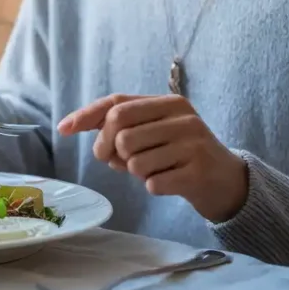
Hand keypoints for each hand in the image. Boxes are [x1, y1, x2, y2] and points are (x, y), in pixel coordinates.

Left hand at [57, 94, 247, 222]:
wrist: (225, 180)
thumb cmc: (178, 153)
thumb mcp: (153, 132)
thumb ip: (119, 127)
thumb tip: (72, 126)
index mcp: (169, 103)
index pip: (117, 103)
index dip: (87, 115)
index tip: (63, 129)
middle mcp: (182, 118)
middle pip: (121, 132)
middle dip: (108, 150)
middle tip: (115, 161)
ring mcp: (192, 144)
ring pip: (134, 161)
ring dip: (135, 172)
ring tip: (154, 169)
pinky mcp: (197, 172)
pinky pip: (152, 183)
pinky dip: (153, 186)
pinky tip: (169, 182)